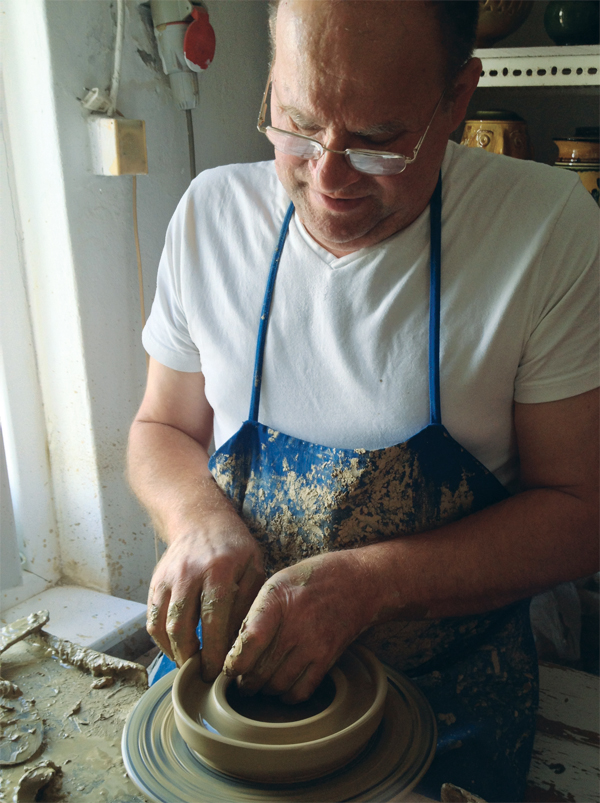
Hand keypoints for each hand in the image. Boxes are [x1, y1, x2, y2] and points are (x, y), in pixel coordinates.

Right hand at [146, 508, 264, 680]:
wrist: (200, 519)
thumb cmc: (234, 547)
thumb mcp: (253, 566)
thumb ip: (248, 602)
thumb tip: (241, 642)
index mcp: (218, 569)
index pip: (213, 619)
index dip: (213, 650)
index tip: (219, 672)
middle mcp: (188, 573)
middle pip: (181, 626)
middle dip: (190, 657)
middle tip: (202, 676)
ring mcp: (167, 577)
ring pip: (162, 625)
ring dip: (174, 652)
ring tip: (190, 666)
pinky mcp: (155, 583)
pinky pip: (152, 619)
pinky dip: (162, 640)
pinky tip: (177, 649)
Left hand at [223, 550, 377, 702]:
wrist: (357, 582)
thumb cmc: (310, 580)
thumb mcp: (276, 583)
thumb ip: (255, 613)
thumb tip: (233, 647)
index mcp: (276, 601)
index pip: (250, 641)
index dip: (234, 662)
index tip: (228, 668)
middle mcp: (294, 625)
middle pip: (260, 670)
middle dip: (245, 681)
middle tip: (241, 679)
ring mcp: (313, 644)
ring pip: (277, 685)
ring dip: (264, 690)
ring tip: (260, 683)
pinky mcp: (328, 659)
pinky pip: (301, 691)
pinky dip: (287, 696)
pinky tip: (283, 687)